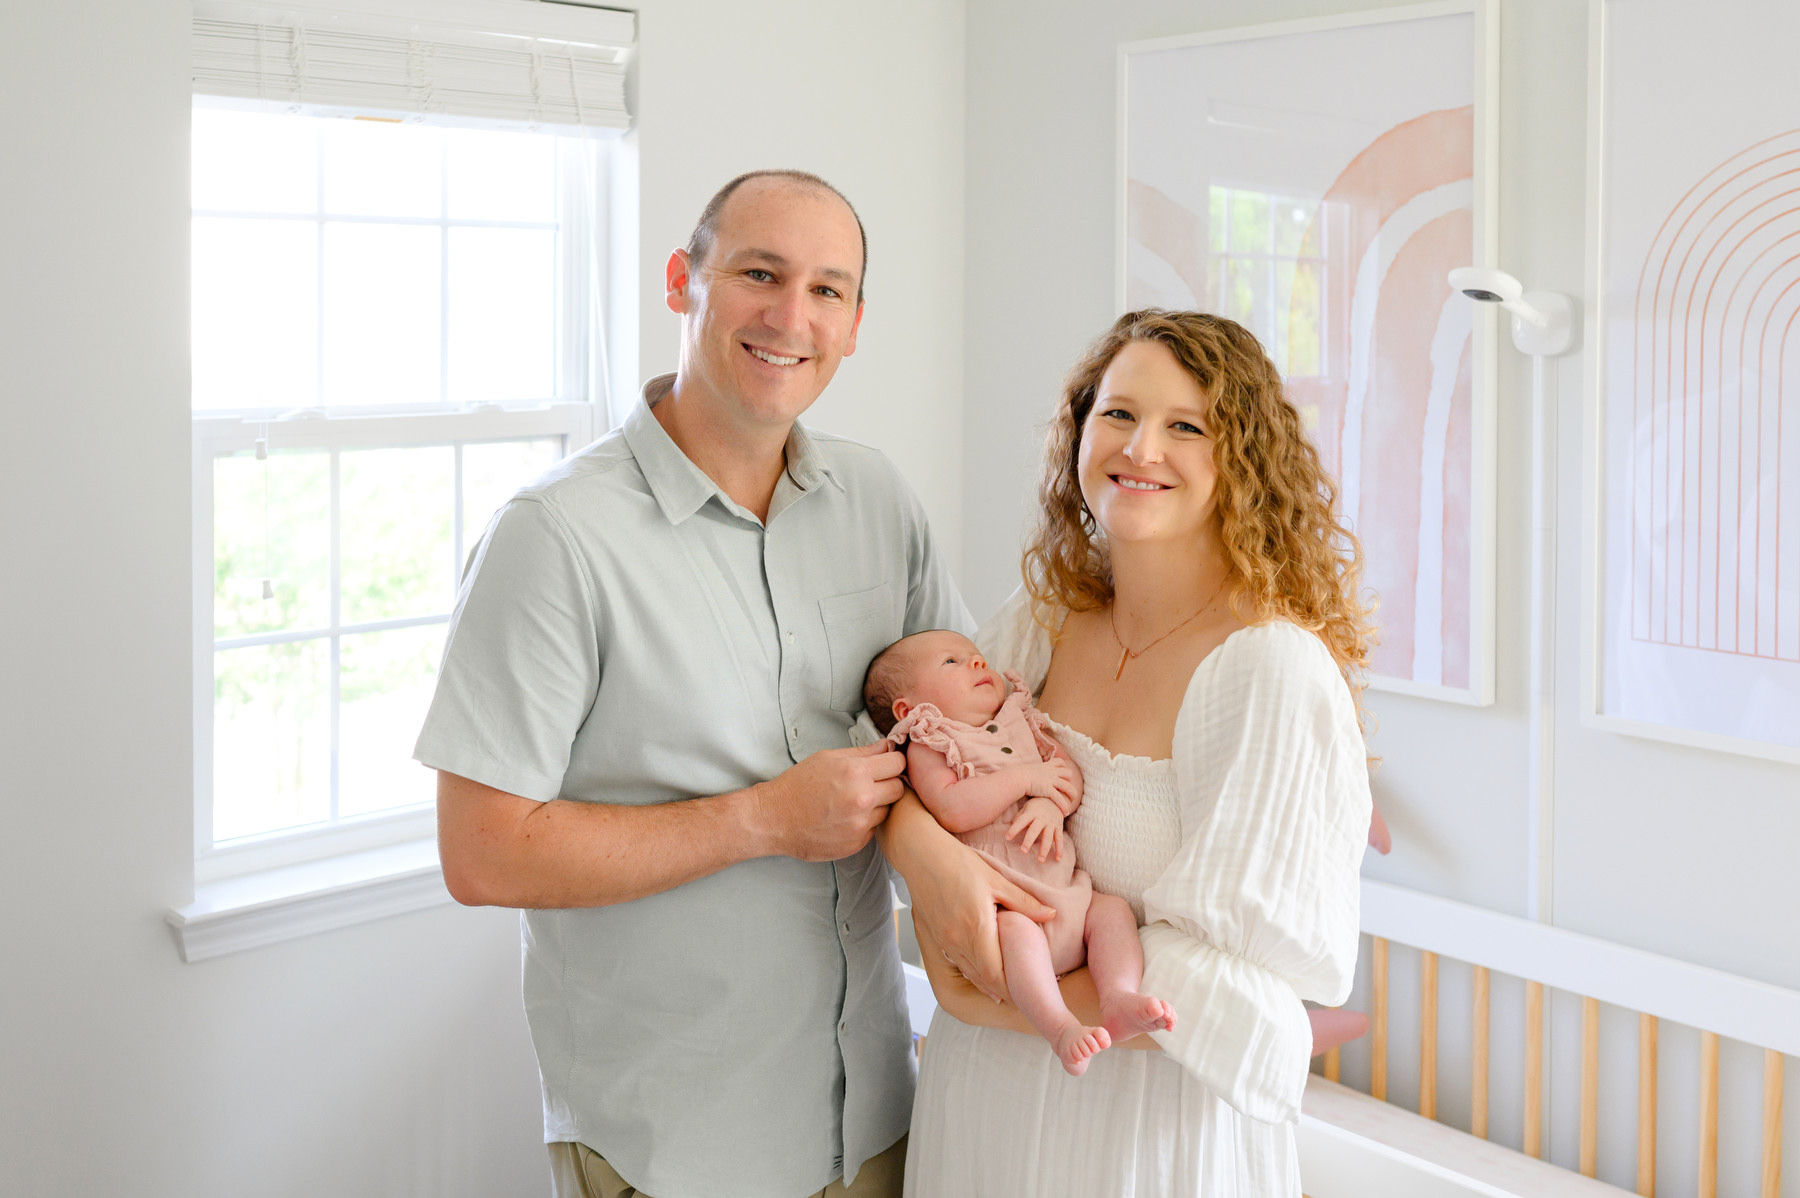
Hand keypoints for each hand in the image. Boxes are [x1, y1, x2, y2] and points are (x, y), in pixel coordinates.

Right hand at [749, 741, 906, 861]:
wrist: (774, 819)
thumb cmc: (798, 785)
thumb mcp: (828, 758)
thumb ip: (862, 752)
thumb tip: (888, 746)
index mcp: (856, 772)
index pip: (898, 764)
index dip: (894, 762)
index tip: (888, 765)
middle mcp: (862, 798)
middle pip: (900, 788)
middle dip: (889, 784)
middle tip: (872, 783)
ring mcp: (860, 824)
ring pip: (888, 810)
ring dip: (877, 805)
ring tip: (853, 802)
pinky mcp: (857, 843)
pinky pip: (874, 828)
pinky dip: (865, 822)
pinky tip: (845, 817)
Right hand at [893, 801, 1055, 1001]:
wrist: (921, 854)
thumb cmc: (959, 863)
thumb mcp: (996, 880)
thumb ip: (1024, 902)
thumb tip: (1052, 914)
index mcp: (976, 928)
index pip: (995, 972)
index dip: (1012, 988)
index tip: (1029, 992)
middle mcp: (957, 940)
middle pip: (983, 978)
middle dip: (1003, 990)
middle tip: (1023, 996)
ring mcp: (944, 941)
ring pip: (968, 972)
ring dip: (987, 984)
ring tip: (1006, 992)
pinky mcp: (936, 936)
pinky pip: (957, 962)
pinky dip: (972, 972)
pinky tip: (982, 974)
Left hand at [1006, 797, 1064, 861]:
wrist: (1056, 797)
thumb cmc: (1037, 805)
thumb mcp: (1027, 807)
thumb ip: (1019, 817)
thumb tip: (1011, 825)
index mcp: (1031, 813)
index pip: (1021, 821)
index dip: (1014, 829)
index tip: (1007, 837)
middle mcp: (1042, 818)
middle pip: (1034, 830)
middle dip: (1029, 841)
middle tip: (1023, 851)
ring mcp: (1051, 823)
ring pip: (1048, 837)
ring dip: (1044, 849)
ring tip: (1040, 860)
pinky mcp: (1059, 827)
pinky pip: (1059, 839)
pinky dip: (1059, 849)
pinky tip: (1057, 859)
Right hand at [1022, 757, 1079, 808]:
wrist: (1016, 778)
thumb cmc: (1018, 775)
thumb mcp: (1029, 770)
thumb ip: (1033, 772)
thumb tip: (1029, 774)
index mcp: (1046, 766)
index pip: (1060, 762)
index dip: (1063, 767)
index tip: (1062, 774)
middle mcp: (1051, 772)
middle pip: (1068, 773)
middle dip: (1070, 781)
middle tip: (1067, 789)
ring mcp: (1051, 780)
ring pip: (1068, 786)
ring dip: (1072, 794)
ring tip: (1072, 802)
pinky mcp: (1048, 789)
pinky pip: (1060, 798)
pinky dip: (1064, 805)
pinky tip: (1066, 812)